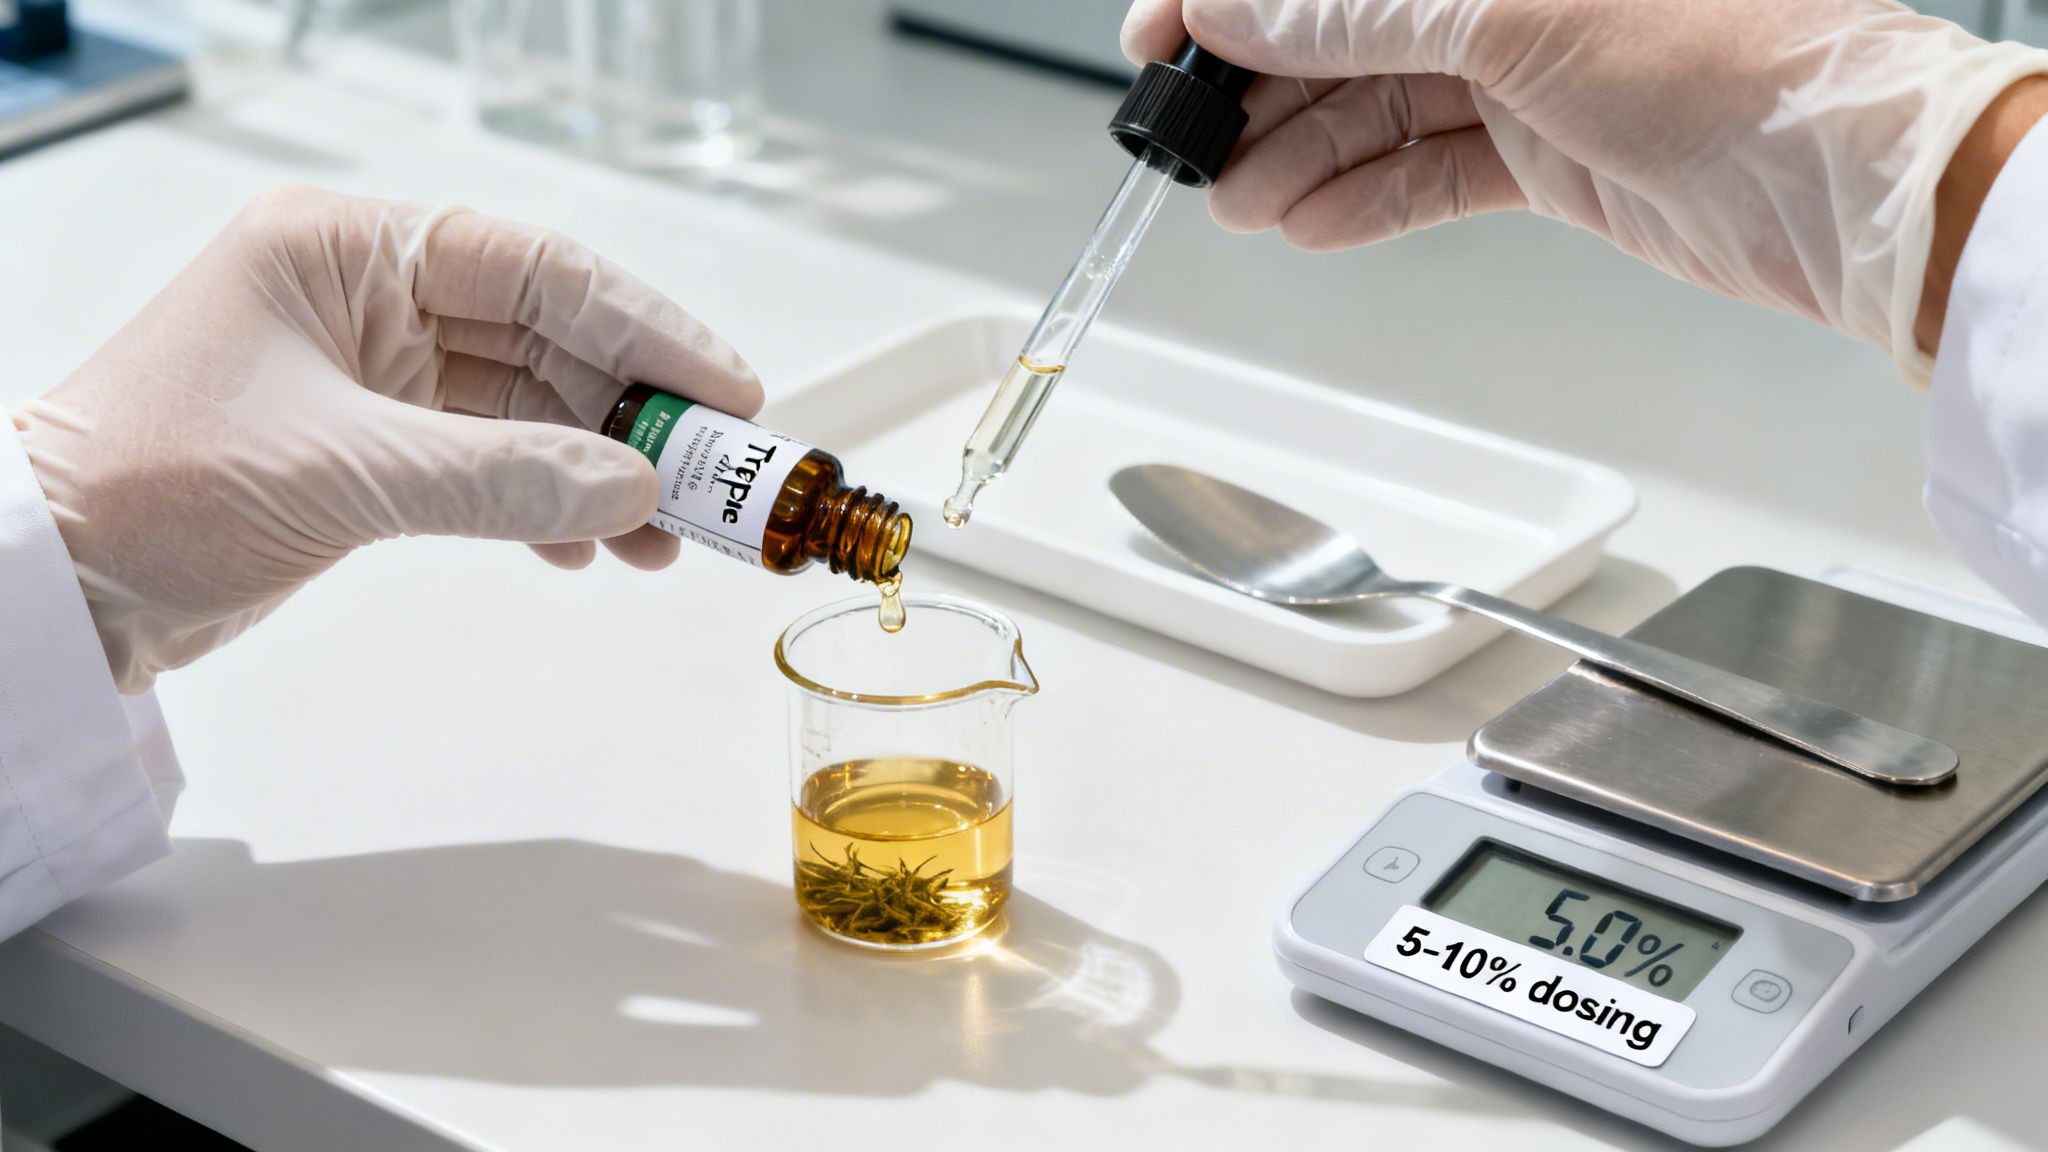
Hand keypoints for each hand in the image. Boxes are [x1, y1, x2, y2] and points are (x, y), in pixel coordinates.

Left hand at [13, 185, 761, 691]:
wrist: (50, 587)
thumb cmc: (147, 490)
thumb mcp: (345, 474)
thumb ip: (503, 479)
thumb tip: (632, 490)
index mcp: (346, 251)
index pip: (535, 268)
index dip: (643, 327)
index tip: (724, 388)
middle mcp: (366, 297)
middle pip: (546, 338)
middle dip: (633, 413)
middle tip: (714, 477)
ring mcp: (373, 372)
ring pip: (529, 408)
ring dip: (599, 471)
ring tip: (663, 538)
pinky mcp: (373, 444)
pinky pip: (492, 462)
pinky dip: (544, 505)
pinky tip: (584, 549)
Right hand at [1124, 0, 2047, 375]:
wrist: (1831, 183)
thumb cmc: (1726, 58)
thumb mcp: (1512, 19)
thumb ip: (1361, 16)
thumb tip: (1240, 11)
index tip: (1164, 41)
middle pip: (1345, 34)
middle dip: (1259, 91)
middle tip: (1187, 144)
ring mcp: (1526, 72)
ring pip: (1377, 110)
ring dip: (1299, 159)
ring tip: (1236, 202)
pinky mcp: (1545, 154)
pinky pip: (1427, 174)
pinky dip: (1365, 202)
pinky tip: (1307, 222)